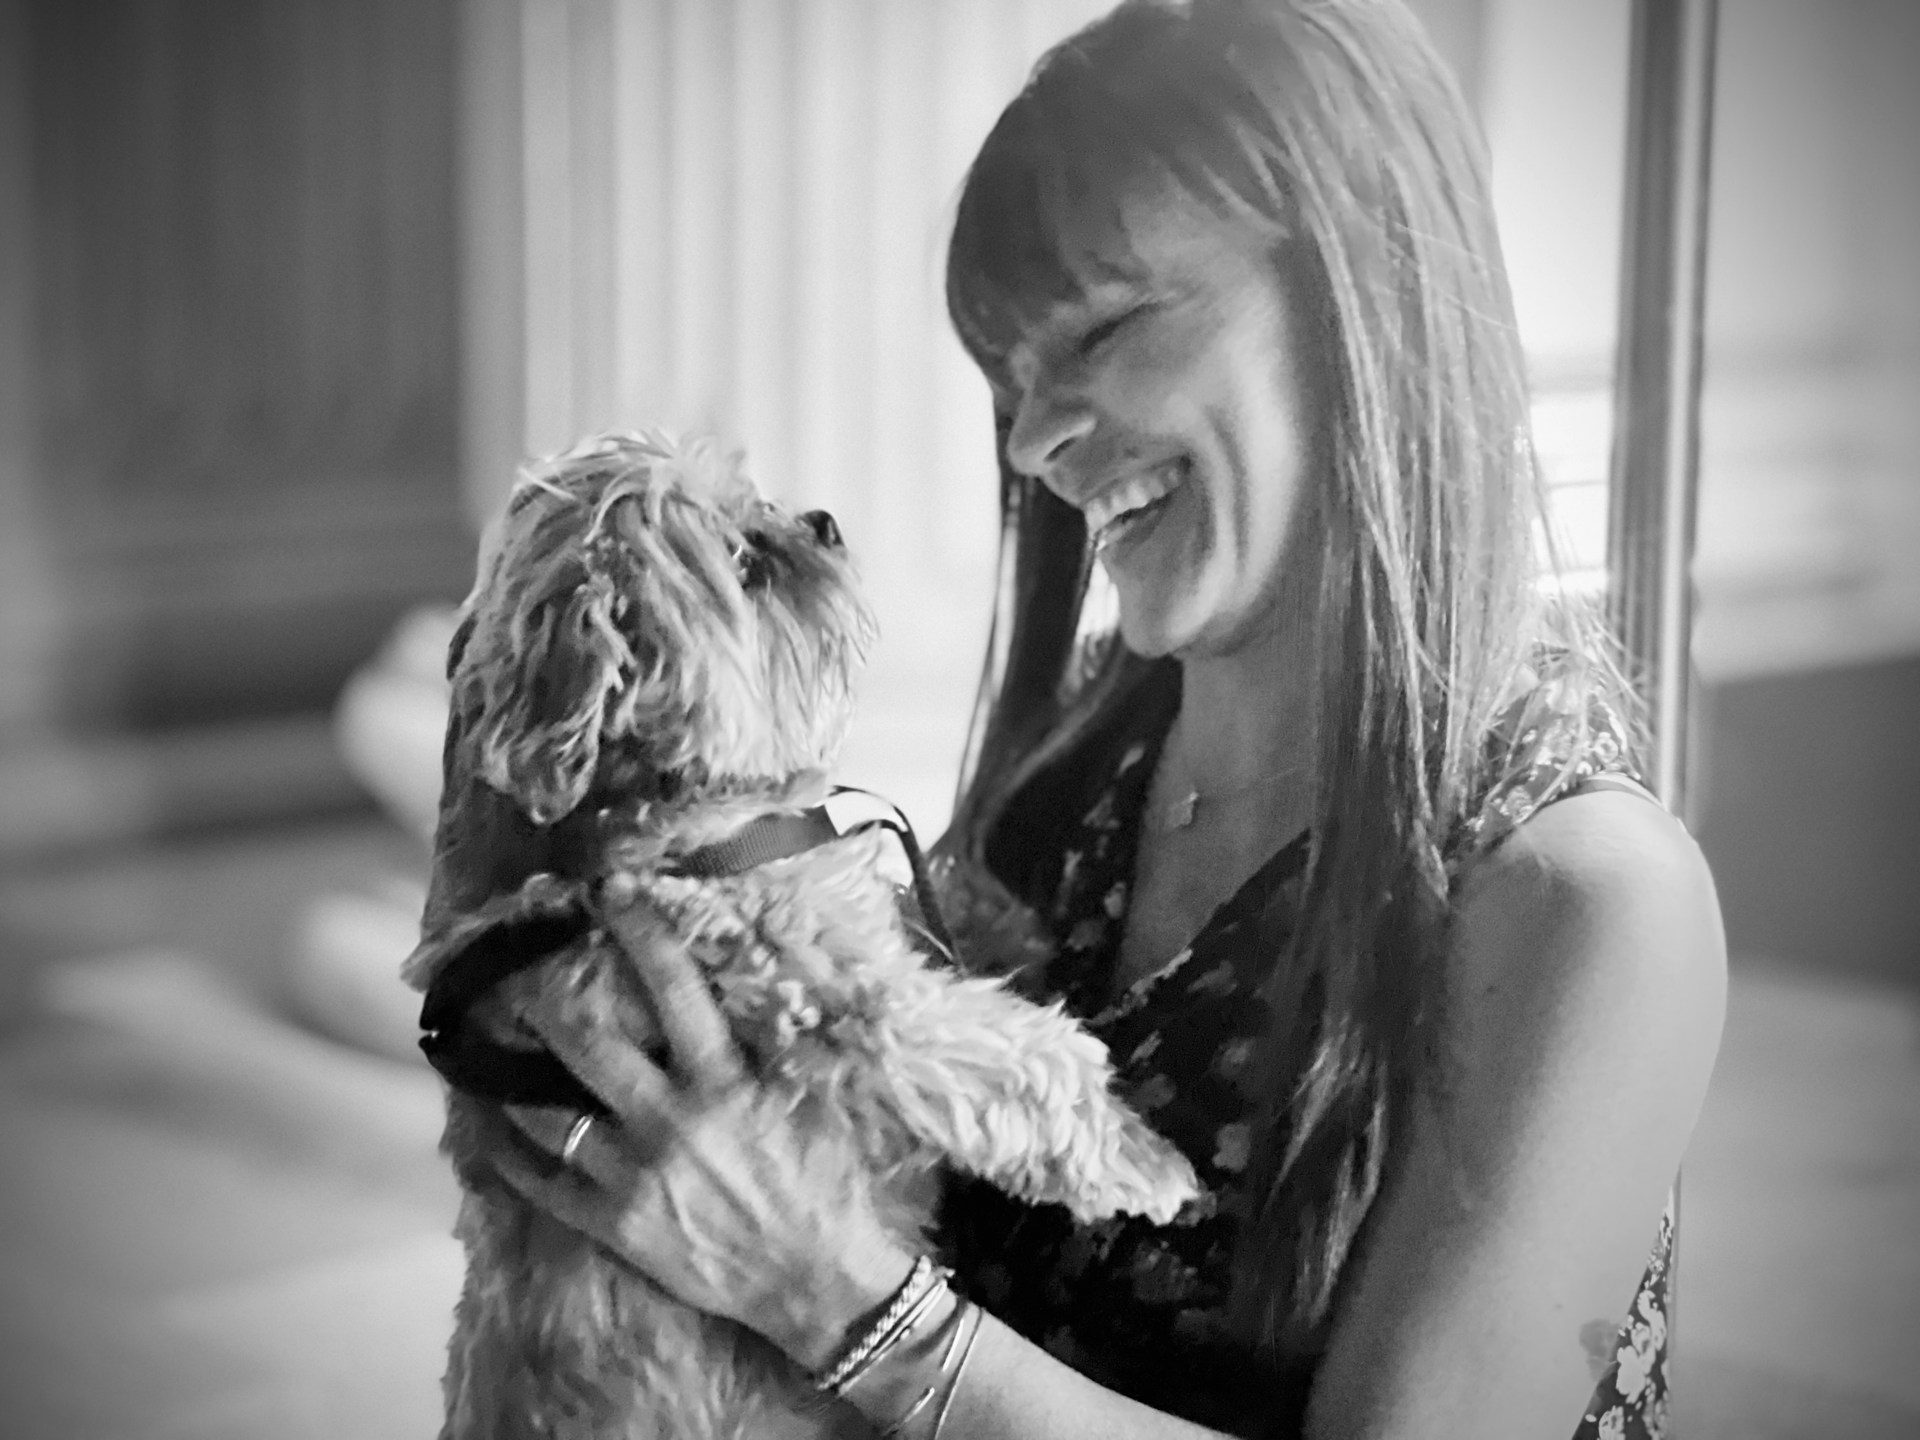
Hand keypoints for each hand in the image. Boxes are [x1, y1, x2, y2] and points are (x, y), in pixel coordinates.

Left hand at [480, 897, 915, 1370]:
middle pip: (589, 1045)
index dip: (640, 932)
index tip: (611, 890)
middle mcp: (671, 1120)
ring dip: (510, 1076)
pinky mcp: (618, 1226)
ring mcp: (636, 1176)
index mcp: (723, 1081)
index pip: (675, 987)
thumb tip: (728, 993)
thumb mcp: (802, 1098)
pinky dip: (509, 1156)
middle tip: (515, 966)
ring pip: (550, 1114)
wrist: (819, 1279)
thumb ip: (760, 1049)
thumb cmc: (823, 1182)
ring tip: (484, 1044)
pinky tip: (489, 1130)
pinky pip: (544, 1186)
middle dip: (545, 1000)